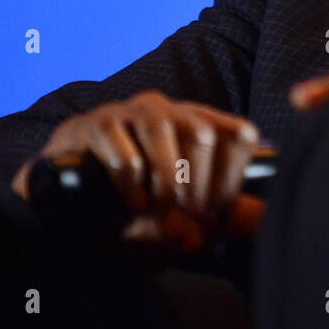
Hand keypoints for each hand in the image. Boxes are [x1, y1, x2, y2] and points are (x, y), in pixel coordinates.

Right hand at [12, 90, 263, 259]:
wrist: (71, 199)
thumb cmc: (139, 206)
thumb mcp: (188, 217)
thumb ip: (225, 218)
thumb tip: (257, 219)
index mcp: (200, 123)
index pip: (239, 135)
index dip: (231, 179)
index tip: (213, 213)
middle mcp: (170, 110)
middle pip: (204, 134)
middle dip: (197, 186)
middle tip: (183, 218)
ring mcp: (132, 111)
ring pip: (165, 133)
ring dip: (166, 182)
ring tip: (157, 209)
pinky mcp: (97, 124)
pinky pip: (125, 153)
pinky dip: (132, 187)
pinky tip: (130, 204)